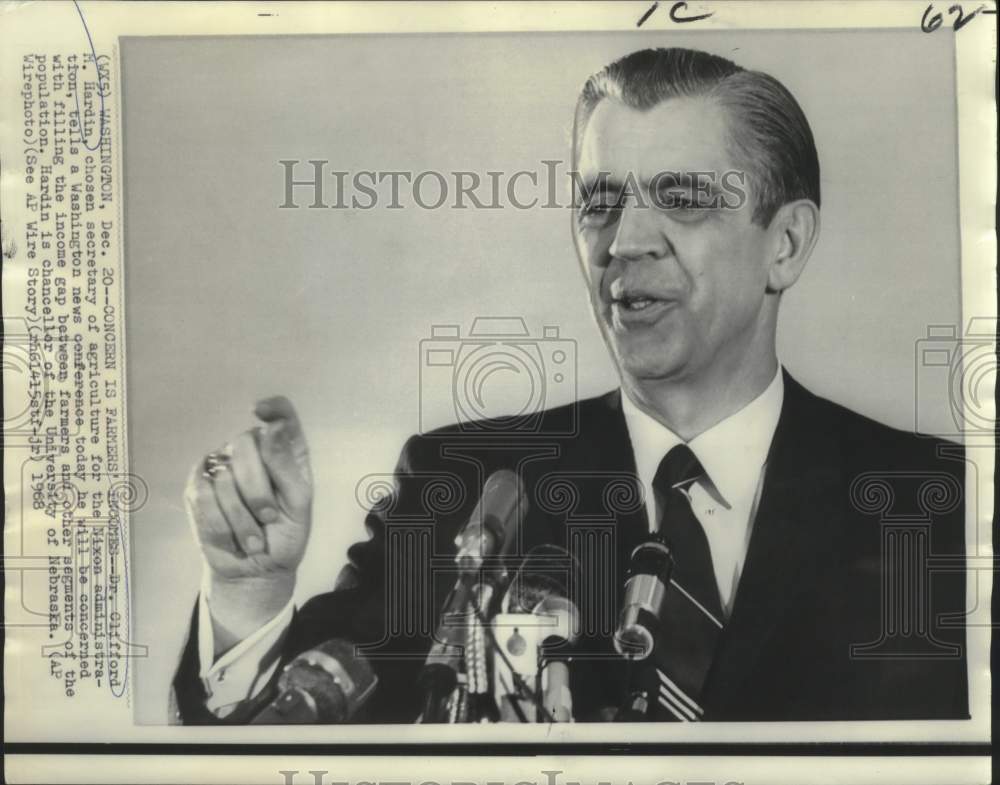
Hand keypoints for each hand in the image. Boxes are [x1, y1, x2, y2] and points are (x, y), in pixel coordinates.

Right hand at [184, 395, 312, 650]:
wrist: (258, 571)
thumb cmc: (285, 535)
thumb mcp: (298, 504)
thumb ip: (286, 466)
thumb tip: (271, 428)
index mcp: (283, 451)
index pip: (281, 414)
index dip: (273, 408)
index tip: (262, 412)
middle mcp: (250, 452)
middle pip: (244, 444)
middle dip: (257, 489)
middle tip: (268, 517)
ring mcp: (221, 467)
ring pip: (223, 476)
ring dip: (242, 517)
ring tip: (254, 537)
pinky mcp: (197, 489)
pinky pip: (203, 497)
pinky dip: (222, 524)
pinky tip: (233, 538)